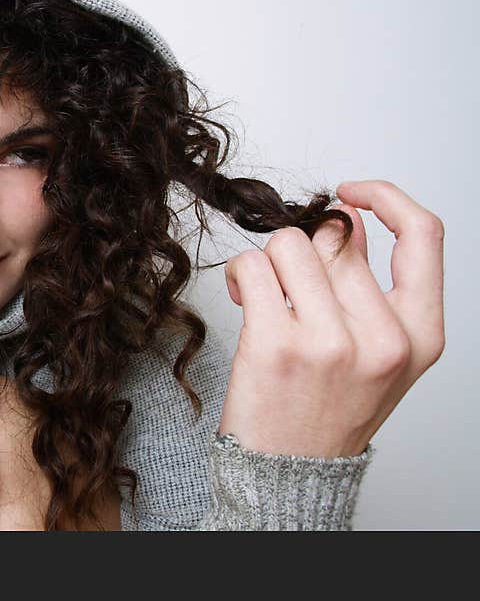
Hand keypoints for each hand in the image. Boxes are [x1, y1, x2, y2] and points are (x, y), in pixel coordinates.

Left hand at [217, 179, 444, 456]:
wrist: (289, 471)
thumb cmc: (327, 408)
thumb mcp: (374, 353)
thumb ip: (366, 285)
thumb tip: (345, 219)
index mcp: (419, 336)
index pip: (424, 235)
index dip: (387, 198)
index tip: (351, 194)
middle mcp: (383, 338)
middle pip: (334, 237)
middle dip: (304, 252)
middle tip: (291, 288)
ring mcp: (330, 342)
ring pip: (288, 243)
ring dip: (269, 261)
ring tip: (266, 295)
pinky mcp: (276, 344)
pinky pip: (251, 266)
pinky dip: (240, 273)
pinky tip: (243, 296)